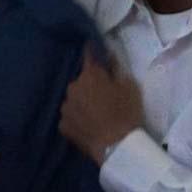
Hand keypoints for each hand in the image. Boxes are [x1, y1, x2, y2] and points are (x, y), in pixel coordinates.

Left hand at [59, 47, 143, 163]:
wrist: (117, 146)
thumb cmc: (126, 113)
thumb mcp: (129, 87)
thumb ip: (116, 69)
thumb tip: (109, 55)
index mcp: (89, 76)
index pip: (88, 56)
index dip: (91, 51)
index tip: (90, 45)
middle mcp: (72, 87)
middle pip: (80, 82)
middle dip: (89, 85)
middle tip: (102, 96)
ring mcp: (64, 107)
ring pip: (73, 100)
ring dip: (81, 103)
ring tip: (95, 114)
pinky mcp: (62, 125)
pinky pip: (70, 117)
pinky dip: (76, 119)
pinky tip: (87, 126)